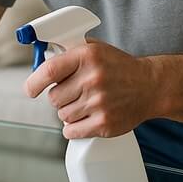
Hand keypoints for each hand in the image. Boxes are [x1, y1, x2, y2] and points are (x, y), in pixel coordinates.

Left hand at [23, 41, 160, 139]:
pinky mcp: (104, 124)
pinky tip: (87, 118)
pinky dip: (75, 128)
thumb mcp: (97, 50)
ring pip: (63, 115)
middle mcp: (92, 79)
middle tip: (75, 93)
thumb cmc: (120, 68)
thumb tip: (41, 59)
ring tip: (88, 103)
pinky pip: (72, 131)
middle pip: (53, 98)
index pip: (49, 71)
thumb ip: (70, 52)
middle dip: (59, 97)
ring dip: (70, 111)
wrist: (151, 86)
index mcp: (88, 57)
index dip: (34, 82)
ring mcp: (99, 103)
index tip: (31, 89)